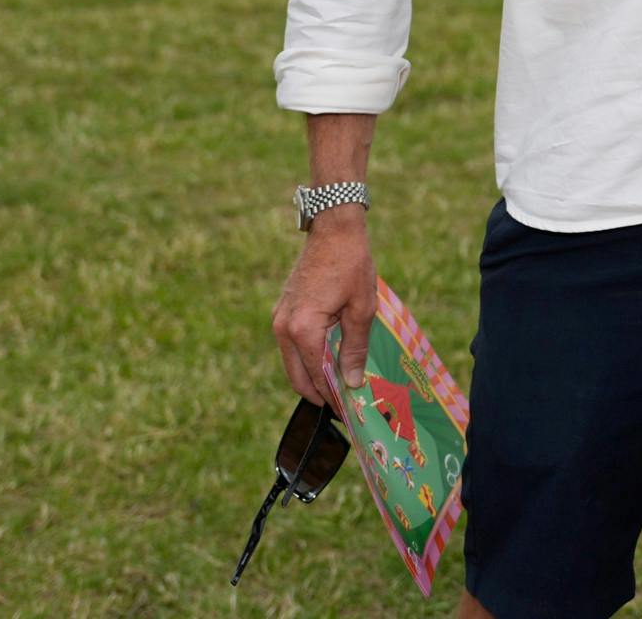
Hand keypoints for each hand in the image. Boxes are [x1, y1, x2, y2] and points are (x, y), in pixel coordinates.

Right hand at [272, 213, 377, 409]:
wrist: (333, 230)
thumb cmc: (352, 265)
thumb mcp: (362, 309)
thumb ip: (354, 348)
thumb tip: (351, 382)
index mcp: (303, 329)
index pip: (317, 376)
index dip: (333, 397)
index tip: (348, 412)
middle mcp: (283, 328)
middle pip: (297, 375)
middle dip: (317, 394)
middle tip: (341, 407)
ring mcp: (279, 319)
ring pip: (292, 362)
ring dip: (311, 377)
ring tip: (337, 388)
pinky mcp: (282, 311)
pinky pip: (292, 346)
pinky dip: (306, 359)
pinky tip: (328, 362)